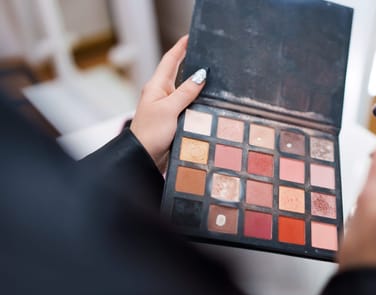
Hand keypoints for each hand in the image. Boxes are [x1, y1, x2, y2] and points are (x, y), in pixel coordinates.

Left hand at [130, 35, 206, 171]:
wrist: (143, 157)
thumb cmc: (151, 132)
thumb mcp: (170, 109)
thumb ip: (186, 92)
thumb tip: (201, 75)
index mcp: (157, 87)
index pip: (170, 61)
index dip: (180, 48)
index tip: (191, 37)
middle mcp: (161, 94)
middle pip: (178, 74)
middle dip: (191, 62)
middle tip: (206, 54)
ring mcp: (167, 107)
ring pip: (185, 91)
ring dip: (196, 84)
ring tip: (212, 75)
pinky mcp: (172, 120)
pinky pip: (187, 105)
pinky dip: (197, 101)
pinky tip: (207, 101)